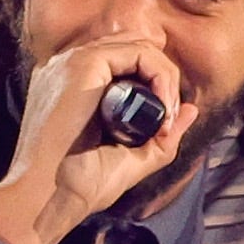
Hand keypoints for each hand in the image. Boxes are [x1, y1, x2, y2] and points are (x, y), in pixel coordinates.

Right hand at [0, 35, 190, 243]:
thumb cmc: (80, 185)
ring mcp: (75, 62)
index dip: (153, 84)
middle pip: (135, 49)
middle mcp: (70, 67)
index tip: (163, 124)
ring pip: (141, 46)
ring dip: (166, 78)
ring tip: (166, 115)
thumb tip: (192, 109)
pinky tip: (163, 107)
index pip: (123, 62)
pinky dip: (161, 76)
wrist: (50, 196)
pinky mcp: (84, 64)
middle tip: (168, 119)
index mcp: (72, 85)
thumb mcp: (131, 159)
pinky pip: (140, 52)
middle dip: (163, 78)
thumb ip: (163, 135)